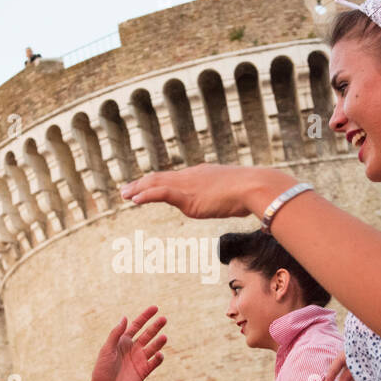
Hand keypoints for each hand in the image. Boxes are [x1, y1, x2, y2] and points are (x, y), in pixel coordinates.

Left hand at [87, 307, 167, 380]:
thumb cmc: (102, 370)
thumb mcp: (107, 349)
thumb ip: (116, 334)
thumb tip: (125, 317)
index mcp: (123, 341)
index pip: (137, 325)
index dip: (145, 316)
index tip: (155, 308)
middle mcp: (133, 348)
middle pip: (147, 334)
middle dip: (155, 326)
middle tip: (164, 319)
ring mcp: (139, 359)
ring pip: (153, 347)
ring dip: (159, 342)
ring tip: (164, 337)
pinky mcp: (144, 371)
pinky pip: (154, 362)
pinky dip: (158, 358)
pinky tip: (159, 354)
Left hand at [120, 165, 293, 219]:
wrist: (255, 187)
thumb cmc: (253, 191)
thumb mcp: (238, 194)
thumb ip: (232, 198)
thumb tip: (240, 205)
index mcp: (202, 175)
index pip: (175, 178)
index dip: (158, 182)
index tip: (147, 186)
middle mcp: (192, 177)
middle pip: (160, 178)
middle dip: (142, 184)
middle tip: (126, 190)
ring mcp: (189, 185)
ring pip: (155, 183)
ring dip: (138, 189)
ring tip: (124, 194)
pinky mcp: (187, 196)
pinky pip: (160, 193)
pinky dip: (145, 195)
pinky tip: (134, 200)